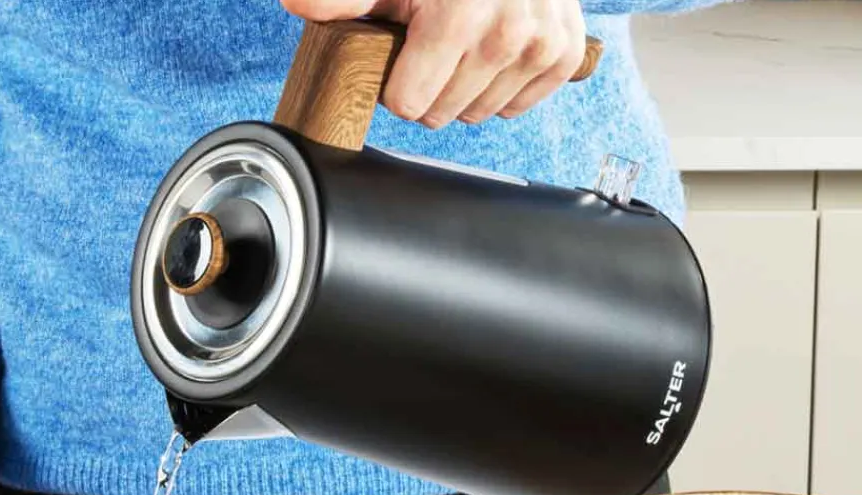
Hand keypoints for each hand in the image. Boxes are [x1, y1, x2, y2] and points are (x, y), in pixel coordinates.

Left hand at [281, 0, 586, 125]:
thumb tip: (299, 4)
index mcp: (459, 16)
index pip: (408, 104)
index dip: (396, 80)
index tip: (403, 48)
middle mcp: (507, 33)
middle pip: (440, 116)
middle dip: (429, 84)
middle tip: (432, 42)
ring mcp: (540, 45)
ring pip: (476, 115)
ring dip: (463, 86)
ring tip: (464, 40)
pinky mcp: (563, 54)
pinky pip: (515, 106)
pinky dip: (501, 84)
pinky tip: (494, 47)